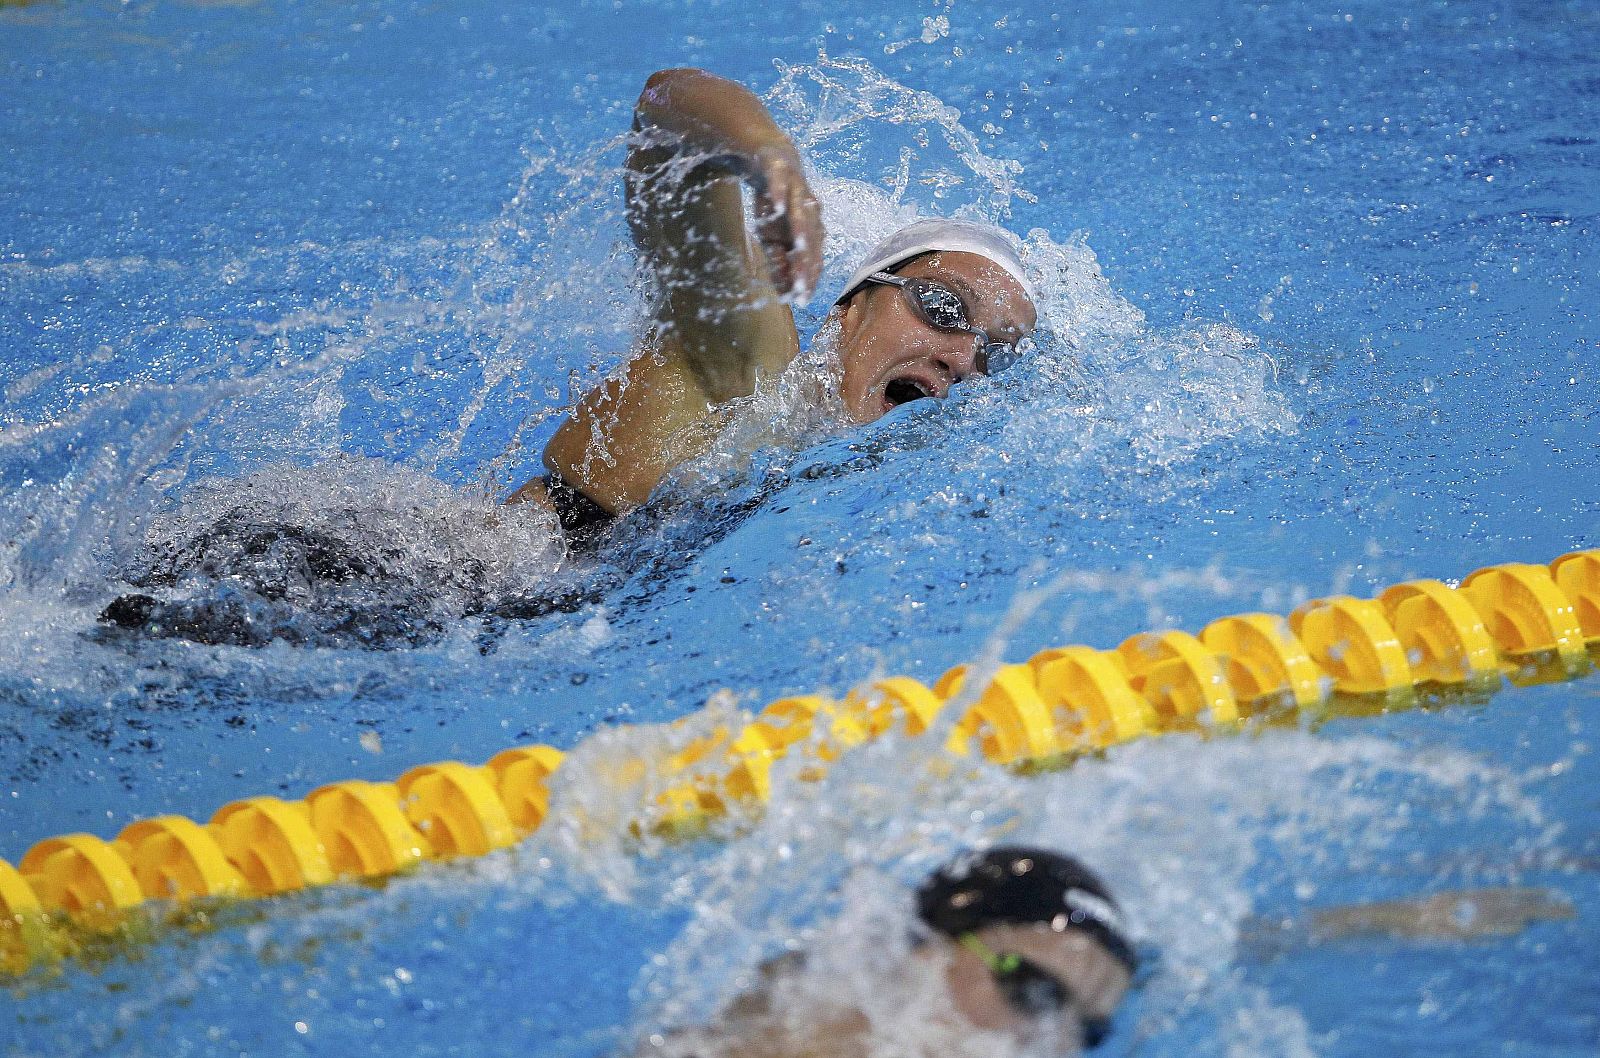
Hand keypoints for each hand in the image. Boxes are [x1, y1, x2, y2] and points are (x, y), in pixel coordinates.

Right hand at [749, 144, 822, 304]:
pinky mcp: (780, 169)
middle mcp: (810, 210)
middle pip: (810, 240)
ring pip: (800, 212)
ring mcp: (797, 189)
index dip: (808, 277)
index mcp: (811, 229)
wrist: (768, 160)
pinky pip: (780, 182)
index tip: (802, 299)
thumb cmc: (775, 205)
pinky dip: (779, 193)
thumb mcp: (772, 239)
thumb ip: (779, 263)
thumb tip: (785, 292)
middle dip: (805, 263)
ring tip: (797, 250)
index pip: (813, 257)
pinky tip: (776, 206)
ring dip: (800, 231)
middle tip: (800, 286)